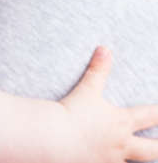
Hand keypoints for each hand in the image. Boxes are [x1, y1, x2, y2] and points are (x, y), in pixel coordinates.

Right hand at [60, 46, 157, 162]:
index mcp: (122, 122)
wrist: (53, 137)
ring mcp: (110, 159)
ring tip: (141, 156)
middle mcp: (122, 144)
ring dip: (139, 159)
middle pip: (154, 149)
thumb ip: (97, 70)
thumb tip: (104, 49)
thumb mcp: (86, 90)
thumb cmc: (71, 112)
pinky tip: (106, 160)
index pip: (152, 116)